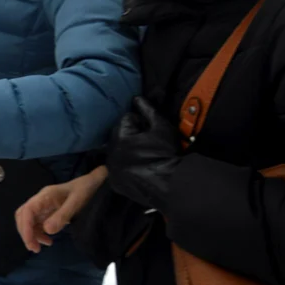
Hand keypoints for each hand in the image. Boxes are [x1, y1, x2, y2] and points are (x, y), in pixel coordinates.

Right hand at [16, 166, 107, 252]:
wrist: (92, 184)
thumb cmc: (85, 191)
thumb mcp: (76, 203)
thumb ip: (62, 216)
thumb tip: (47, 230)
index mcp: (45, 196)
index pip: (27, 210)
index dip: (25, 227)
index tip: (31, 243)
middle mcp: (40, 201)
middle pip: (23, 216)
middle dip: (25, 233)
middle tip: (34, 249)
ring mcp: (43, 206)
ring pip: (28, 220)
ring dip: (31, 234)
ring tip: (40, 247)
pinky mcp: (48, 212)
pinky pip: (37, 223)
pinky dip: (38, 233)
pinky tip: (48, 240)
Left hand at [107, 97, 182, 213]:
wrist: (174, 185)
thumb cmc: (168, 153)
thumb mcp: (162, 127)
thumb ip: (148, 110)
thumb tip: (136, 98)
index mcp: (120, 137)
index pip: (127, 119)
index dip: (141, 123)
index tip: (151, 132)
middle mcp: (111, 153)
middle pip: (119, 135)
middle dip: (131, 136)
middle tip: (148, 143)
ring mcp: (112, 170)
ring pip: (117, 152)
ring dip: (126, 151)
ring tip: (145, 157)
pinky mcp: (116, 183)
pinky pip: (117, 169)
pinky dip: (125, 167)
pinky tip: (140, 169)